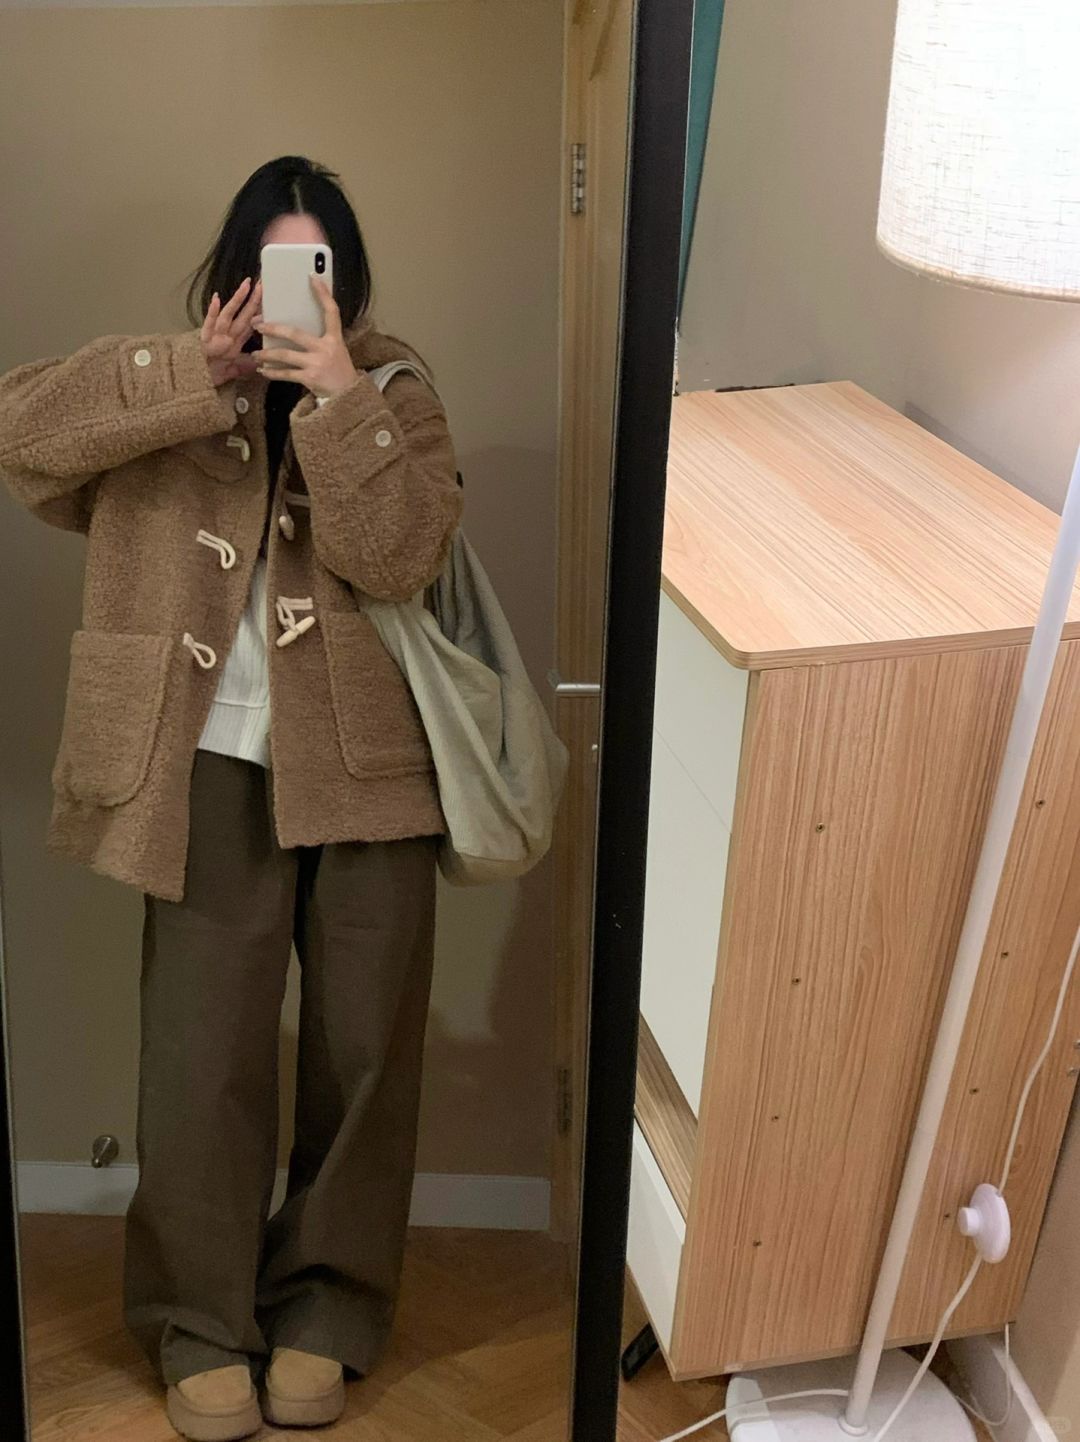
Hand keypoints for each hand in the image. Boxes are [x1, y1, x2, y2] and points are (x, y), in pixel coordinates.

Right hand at [200, 277, 262, 386]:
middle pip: (243, 314)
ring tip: (245, 286)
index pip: (251, 323)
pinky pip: (209, 323)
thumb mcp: (235, 369)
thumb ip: (247, 365)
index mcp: (236, 340)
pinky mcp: (205, 337)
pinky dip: (212, 311)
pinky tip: (216, 299)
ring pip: (229, 314)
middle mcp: (228, 333)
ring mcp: (216, 333)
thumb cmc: (214, 371)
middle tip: (262, 284)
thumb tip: (261, 363)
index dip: (261, 312)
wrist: (197, 378)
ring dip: (237, 299)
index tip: (271, 299)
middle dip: (253, 299)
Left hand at [254, 274, 357, 397]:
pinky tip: (262, 371)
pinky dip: (272, 372)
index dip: (323, 294)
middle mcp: (326, 348)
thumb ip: (321, 337)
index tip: (312, 278)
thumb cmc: (339, 371)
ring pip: (285, 355)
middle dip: (273, 328)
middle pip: (295, 333)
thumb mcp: (336, 350)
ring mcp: (317, 364)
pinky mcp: (309, 378)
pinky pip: (285, 374)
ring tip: (256, 353)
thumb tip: (297, 326)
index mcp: (335, 338)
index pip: (331, 311)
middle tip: (257, 324)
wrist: (348, 397)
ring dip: (267, 353)